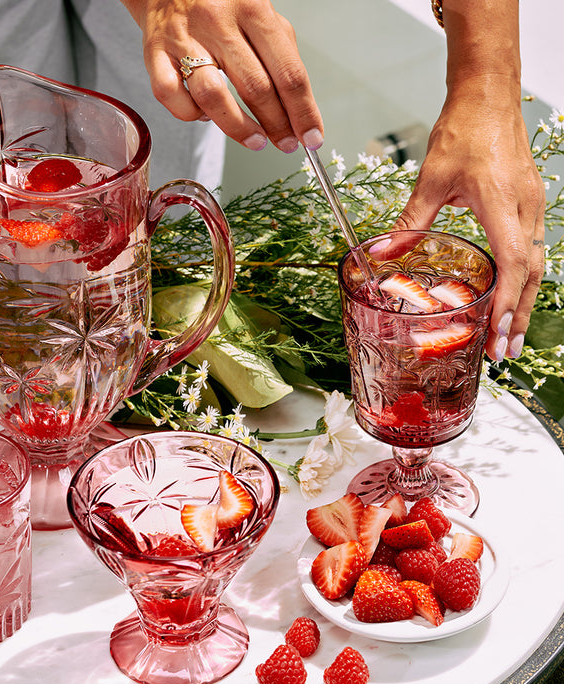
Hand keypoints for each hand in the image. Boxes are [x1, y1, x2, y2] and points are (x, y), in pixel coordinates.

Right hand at [119, 0, 323, 152]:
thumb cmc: (220, 5)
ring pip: (213, 96)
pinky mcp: (155, 55)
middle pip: (256, 87)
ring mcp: (184, 39)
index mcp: (253, 9)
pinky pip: (172, 96)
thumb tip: (300, 108)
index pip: (288, 72)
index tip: (311, 137)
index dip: (303, 112)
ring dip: (239, 128)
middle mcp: (218, 22)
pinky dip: (191, 114)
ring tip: (256, 140)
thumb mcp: (260, 14)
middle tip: (286, 143)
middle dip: (277, 125)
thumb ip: (281, 55)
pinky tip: (205, 115)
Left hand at [385, 86, 545, 361]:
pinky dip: (524, 279)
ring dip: (523, 302)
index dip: (505, 303)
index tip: (495, 335)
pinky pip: (533, 249)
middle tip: (504, 353)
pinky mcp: (528, 203)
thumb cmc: (464, 130)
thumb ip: (410, 222)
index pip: (513, 265)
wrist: (489, 96)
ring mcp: (532, 206)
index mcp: (503, 205)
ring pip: (537, 264)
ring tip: (507, 337)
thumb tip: (380, 253)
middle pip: (532, 274)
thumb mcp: (431, 180)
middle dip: (518, 317)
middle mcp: (526, 209)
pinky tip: (510, 296)